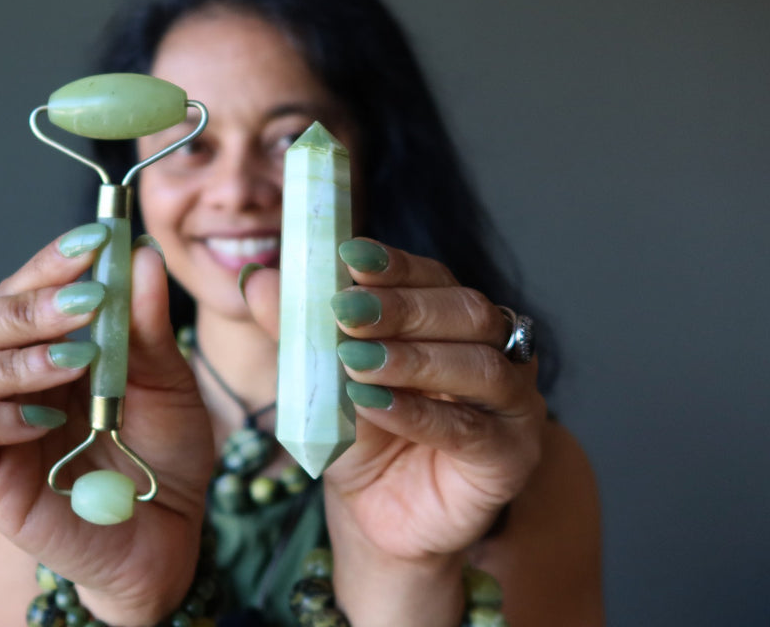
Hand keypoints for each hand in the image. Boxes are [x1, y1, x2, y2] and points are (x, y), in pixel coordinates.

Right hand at [0, 229, 212, 624]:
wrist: (169, 531)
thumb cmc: (165, 451)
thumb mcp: (171, 382)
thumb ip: (150, 327)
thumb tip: (142, 255)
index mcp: (49, 343)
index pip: (22, 285)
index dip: (51, 258)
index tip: (97, 237)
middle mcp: (9, 377)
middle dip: (27, 305)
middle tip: (87, 303)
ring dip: (14, 358)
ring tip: (78, 363)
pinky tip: (46, 420)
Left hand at [242, 237, 546, 624]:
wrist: (374, 514)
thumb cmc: (358, 435)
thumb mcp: (320, 378)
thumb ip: (298, 329)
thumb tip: (256, 278)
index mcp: (452, 319)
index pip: (432, 277)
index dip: (394, 264)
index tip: (349, 254)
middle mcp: (494, 350)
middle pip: (465, 311)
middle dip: (402, 307)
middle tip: (346, 309)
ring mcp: (513, 403)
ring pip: (479, 365)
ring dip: (413, 358)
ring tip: (355, 360)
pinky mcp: (513, 455)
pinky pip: (470, 430)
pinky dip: (419, 414)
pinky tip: (372, 403)